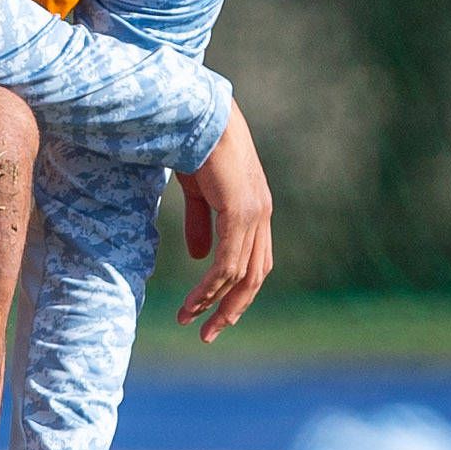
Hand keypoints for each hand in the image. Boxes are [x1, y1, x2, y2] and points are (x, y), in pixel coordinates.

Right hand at [173, 105, 275, 343]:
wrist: (197, 115)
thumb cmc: (195, 145)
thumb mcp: (197, 192)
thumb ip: (200, 223)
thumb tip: (198, 256)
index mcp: (256, 210)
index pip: (255, 263)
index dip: (237, 292)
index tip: (213, 314)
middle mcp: (261, 216)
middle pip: (255, 278)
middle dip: (231, 309)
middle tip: (208, 334)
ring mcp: (254, 215)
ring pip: (240, 276)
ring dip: (213, 304)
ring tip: (189, 321)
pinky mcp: (240, 213)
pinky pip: (227, 263)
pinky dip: (210, 288)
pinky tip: (193, 302)